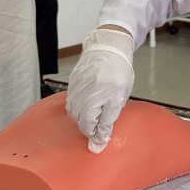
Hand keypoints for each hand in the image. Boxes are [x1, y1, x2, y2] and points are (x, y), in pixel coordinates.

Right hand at [65, 27, 134, 152]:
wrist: (109, 46)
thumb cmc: (118, 72)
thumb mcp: (118, 99)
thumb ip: (107, 122)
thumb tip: (98, 143)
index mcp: (90, 103)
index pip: (87, 128)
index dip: (96, 133)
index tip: (104, 132)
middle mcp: (77, 97)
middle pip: (78, 120)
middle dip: (90, 123)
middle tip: (103, 117)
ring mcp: (73, 89)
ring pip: (73, 111)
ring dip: (84, 114)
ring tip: (98, 108)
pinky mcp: (72, 81)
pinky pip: (72, 99)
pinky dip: (80, 104)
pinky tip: (90, 98)